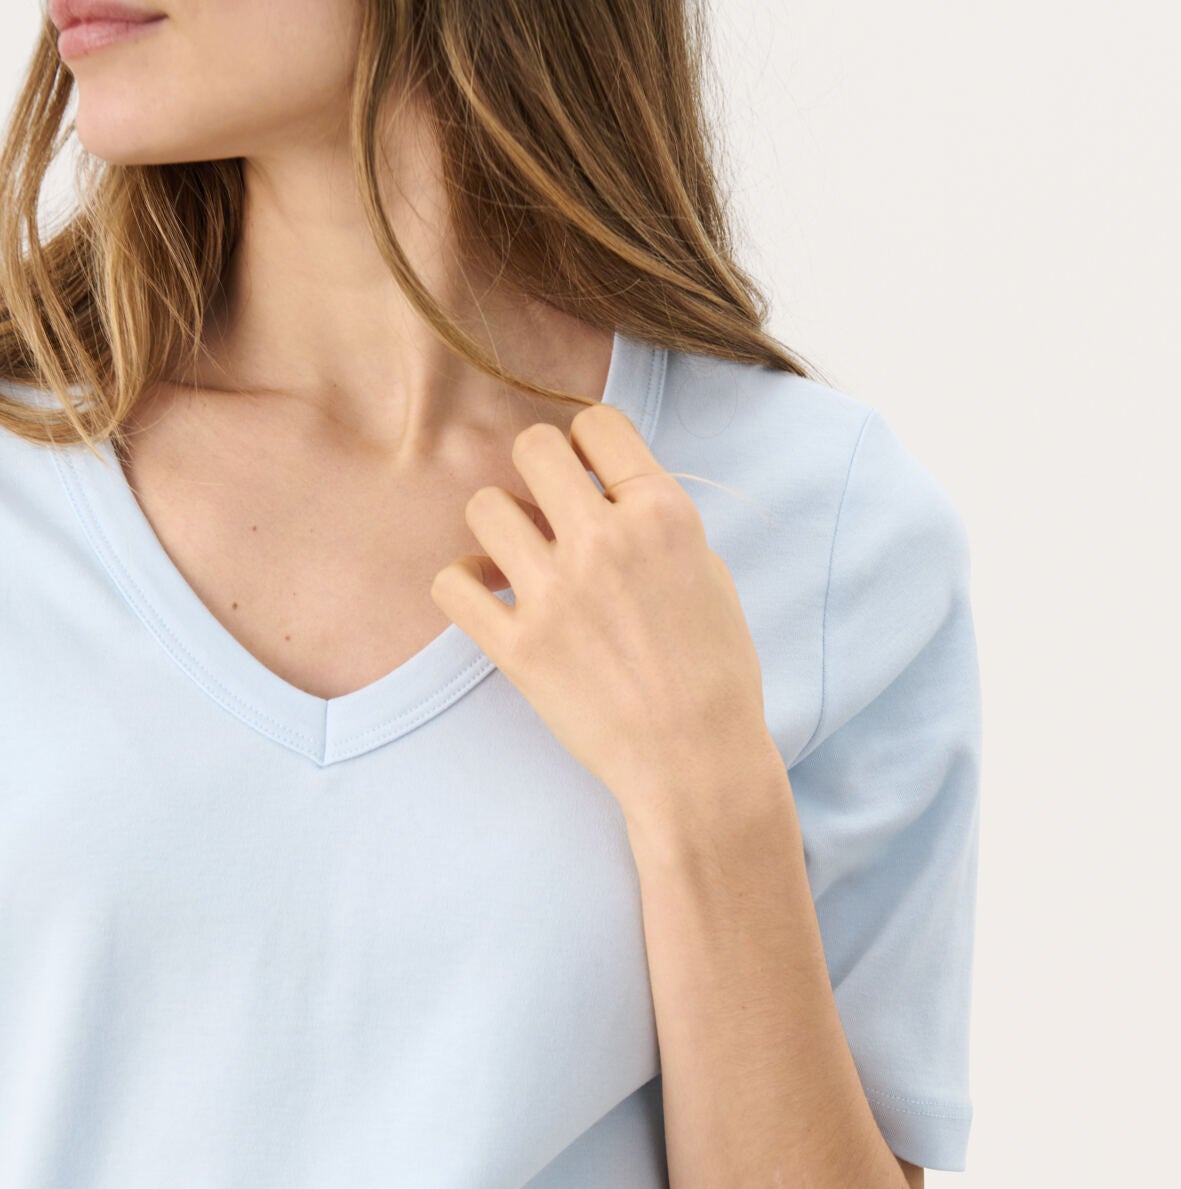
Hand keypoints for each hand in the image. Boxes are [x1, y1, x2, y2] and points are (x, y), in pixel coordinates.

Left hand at [429, 402, 769, 818]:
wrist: (696, 761)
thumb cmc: (716, 675)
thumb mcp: (710, 576)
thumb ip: (657, 525)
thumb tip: (606, 496)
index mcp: (663, 516)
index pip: (598, 424)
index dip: (587, 445)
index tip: (588, 476)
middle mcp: (605, 542)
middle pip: (533, 448)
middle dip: (537, 472)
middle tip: (547, 512)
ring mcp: (555, 594)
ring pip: (484, 506)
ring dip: (498, 527)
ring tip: (517, 559)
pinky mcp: (517, 647)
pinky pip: (453, 583)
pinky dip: (464, 585)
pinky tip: (490, 599)